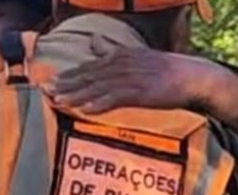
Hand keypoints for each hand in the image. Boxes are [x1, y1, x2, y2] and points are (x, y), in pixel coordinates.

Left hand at [43, 45, 218, 113]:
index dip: (67, 76)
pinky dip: (99, 104)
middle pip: (88, 76)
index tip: (50, 83)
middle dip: (66, 85)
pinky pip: (115, 98)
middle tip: (46, 92)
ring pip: (97, 87)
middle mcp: (121, 64)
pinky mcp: (140, 91)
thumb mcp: (135, 55)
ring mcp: (130, 77)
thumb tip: (93, 42)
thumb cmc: (164, 69)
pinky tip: (85, 110)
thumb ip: (111, 51)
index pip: (87, 67)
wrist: (191, 75)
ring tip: (59, 102)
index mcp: (118, 56)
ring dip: (77, 96)